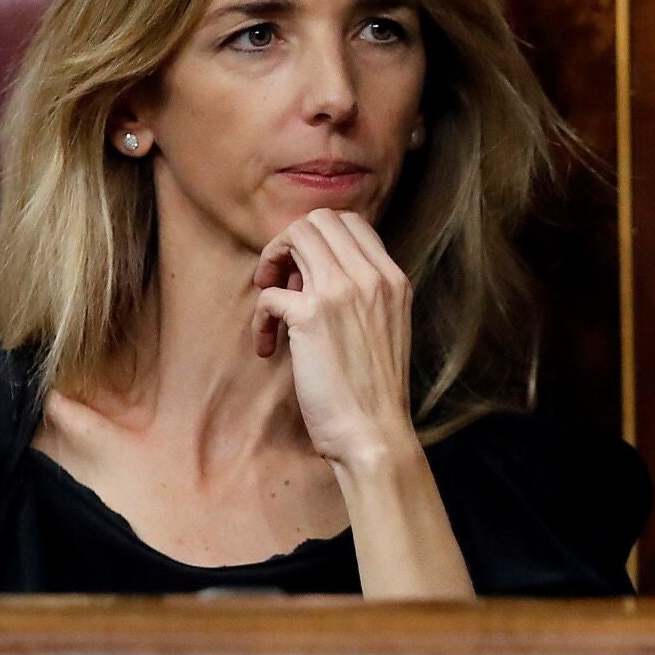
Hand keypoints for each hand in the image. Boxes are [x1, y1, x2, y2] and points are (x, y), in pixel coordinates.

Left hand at [251, 208, 415, 462]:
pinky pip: (269, 293)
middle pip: (318, 220)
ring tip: (273, 306)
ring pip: (295, 236)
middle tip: (280, 282)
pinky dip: (260, 319)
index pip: (352, 222)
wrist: (374, 434)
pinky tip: (268, 348)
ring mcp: (342, 292)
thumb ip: (364, 296)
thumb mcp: (387, 329)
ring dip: (271, 265)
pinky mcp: (311, 316)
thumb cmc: (374, 392)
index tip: (306, 274)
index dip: (318, 240)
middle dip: (289, 244)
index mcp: (393, 279)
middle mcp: (371, 277)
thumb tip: (315, 275)